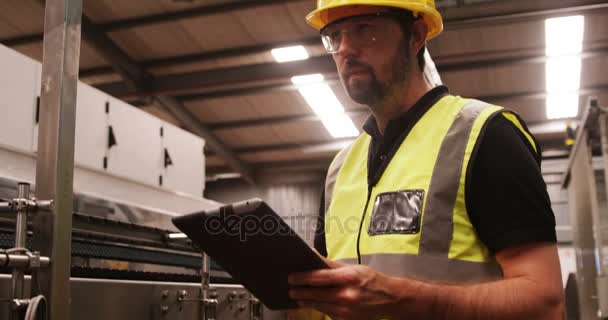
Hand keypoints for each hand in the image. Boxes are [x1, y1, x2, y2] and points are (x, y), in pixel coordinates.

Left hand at [288, 257, 408, 319]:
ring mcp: (346, 310)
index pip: (318, 277)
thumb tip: (312, 255)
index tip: (291, 277)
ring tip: (299, 297)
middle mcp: (346, 295)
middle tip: (290, 289)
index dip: (302, 278)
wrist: (389, 299)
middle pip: (315, 294)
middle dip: (300, 292)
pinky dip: (320, 308)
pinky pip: (327, 314)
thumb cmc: (370, 281)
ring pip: (318, 305)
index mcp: (347, 278)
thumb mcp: (353, 268)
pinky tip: (315, 303)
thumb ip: (331, 264)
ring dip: (307, 301)